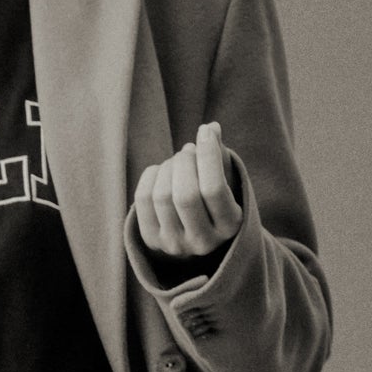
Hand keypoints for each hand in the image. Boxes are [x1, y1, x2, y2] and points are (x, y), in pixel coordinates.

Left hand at [133, 120, 242, 261]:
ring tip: (177, 162)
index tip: (205, 132)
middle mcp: (201, 241)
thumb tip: (211, 127)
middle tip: (188, 150)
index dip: (208, 154)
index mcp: (229, 226)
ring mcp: (173, 244)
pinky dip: (152, 174)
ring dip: (168, 166)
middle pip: (185, 195)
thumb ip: (220, 154)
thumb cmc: (214, 198)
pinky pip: (143, 198)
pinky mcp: (151, 239)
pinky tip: (162, 172)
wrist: (193, 233)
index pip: (214, 189)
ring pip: (162, 196)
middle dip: (185, 162)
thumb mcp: (226, 180)